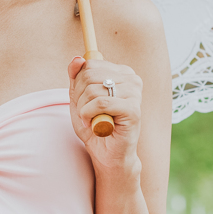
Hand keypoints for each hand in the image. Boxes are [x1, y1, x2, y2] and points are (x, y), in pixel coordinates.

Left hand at [68, 55, 142, 172]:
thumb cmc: (94, 125)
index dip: (78, 84)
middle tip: (85, 113)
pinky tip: (93, 124)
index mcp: (122, 72)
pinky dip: (89, 114)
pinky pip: (101, 103)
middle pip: (90, 75)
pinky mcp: (133, 110)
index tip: (82, 100)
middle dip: (79, 97)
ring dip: (83, 109)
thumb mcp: (79, 97)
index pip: (90, 64)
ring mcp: (135, 94)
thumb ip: (77, 76)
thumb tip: (77, 59)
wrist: (107, 154)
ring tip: (90, 120)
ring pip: (94, 89)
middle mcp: (132, 79)